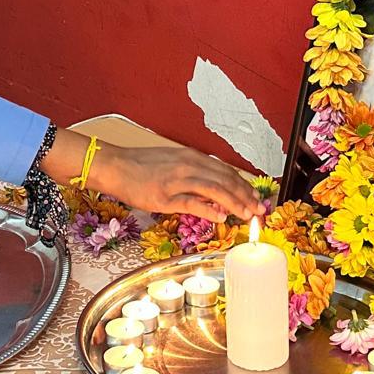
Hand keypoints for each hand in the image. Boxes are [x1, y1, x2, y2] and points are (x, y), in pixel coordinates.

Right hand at [90, 144, 259, 222]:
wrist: (114, 165)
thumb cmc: (139, 166)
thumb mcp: (172, 164)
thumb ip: (193, 176)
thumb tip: (213, 193)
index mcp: (191, 157)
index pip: (225, 171)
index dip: (243, 185)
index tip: (255, 197)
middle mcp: (188, 165)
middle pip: (225, 180)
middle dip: (246, 195)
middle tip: (259, 210)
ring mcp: (177, 180)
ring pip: (215, 190)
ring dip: (234, 202)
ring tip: (247, 214)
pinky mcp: (165, 196)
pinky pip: (192, 202)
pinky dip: (209, 209)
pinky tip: (221, 217)